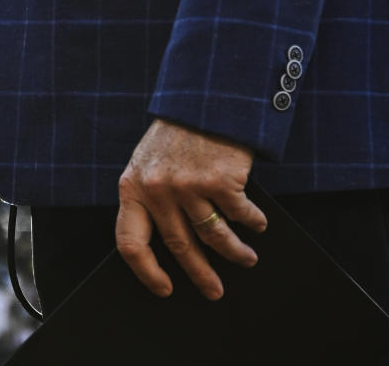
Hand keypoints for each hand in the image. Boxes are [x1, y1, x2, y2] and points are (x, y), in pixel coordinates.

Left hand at [116, 118, 265, 299]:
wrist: (203, 96)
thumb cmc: (177, 132)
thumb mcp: (149, 162)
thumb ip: (151, 196)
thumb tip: (171, 245)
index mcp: (133, 186)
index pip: (130, 242)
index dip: (145, 271)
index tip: (164, 288)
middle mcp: (157, 190)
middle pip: (179, 247)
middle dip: (200, 275)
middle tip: (214, 292)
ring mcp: (188, 186)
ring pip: (213, 238)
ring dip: (235, 253)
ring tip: (246, 259)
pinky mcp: (219, 181)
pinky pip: (239, 215)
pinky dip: (252, 223)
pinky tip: (258, 225)